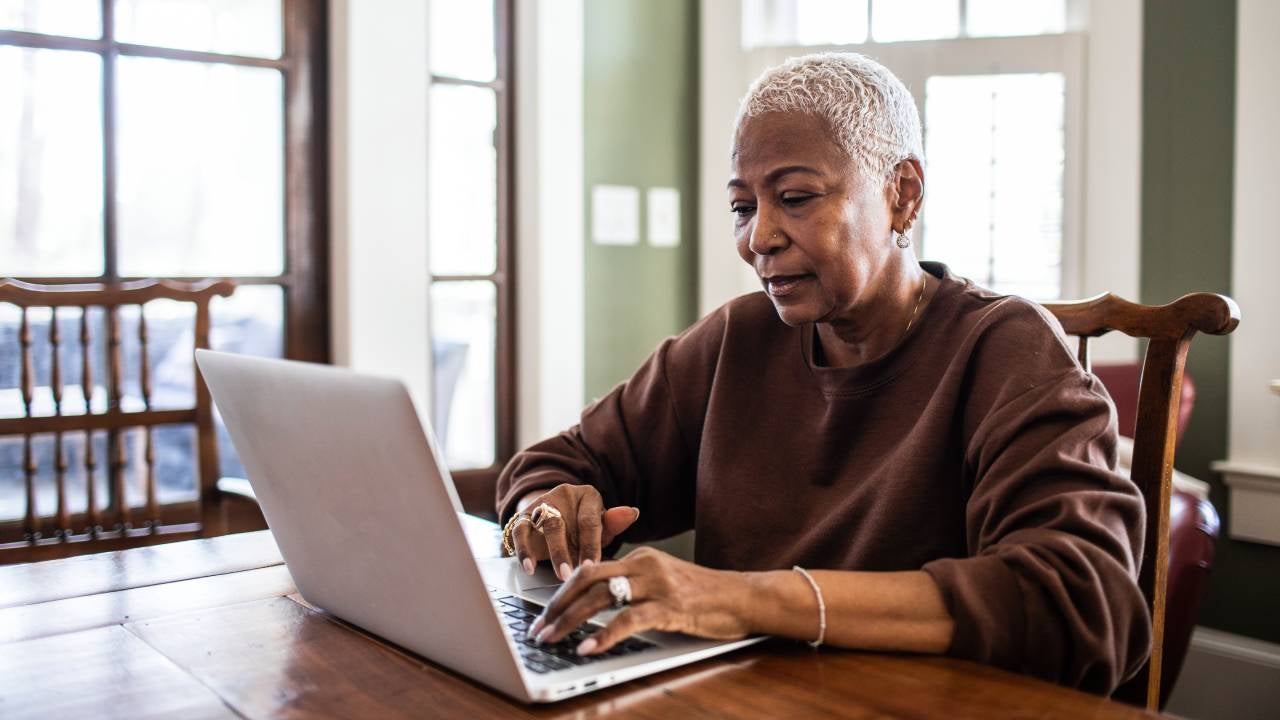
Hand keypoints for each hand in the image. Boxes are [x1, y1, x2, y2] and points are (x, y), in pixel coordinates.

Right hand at [509, 484, 639, 579]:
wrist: (558, 516)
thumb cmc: (585, 526)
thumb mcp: (601, 527)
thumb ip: (614, 523)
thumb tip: (633, 512)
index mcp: (588, 496)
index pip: (589, 521)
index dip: (590, 546)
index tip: (592, 568)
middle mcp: (563, 495)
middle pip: (562, 522)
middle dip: (564, 552)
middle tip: (570, 576)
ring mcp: (542, 504)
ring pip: (541, 525)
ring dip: (548, 552)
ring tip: (553, 574)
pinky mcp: (523, 515)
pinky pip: (519, 530)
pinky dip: (522, 550)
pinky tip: (528, 568)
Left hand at [527, 547, 754, 655]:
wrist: (743, 597)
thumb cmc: (704, 596)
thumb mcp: (664, 583)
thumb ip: (634, 587)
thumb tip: (595, 604)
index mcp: (640, 558)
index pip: (590, 569)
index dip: (562, 592)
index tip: (544, 614)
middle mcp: (645, 566)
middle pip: (587, 579)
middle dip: (557, 606)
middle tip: (538, 629)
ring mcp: (658, 585)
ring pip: (601, 598)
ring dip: (571, 621)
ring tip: (552, 639)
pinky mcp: (671, 606)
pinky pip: (629, 620)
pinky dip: (605, 634)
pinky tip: (589, 648)